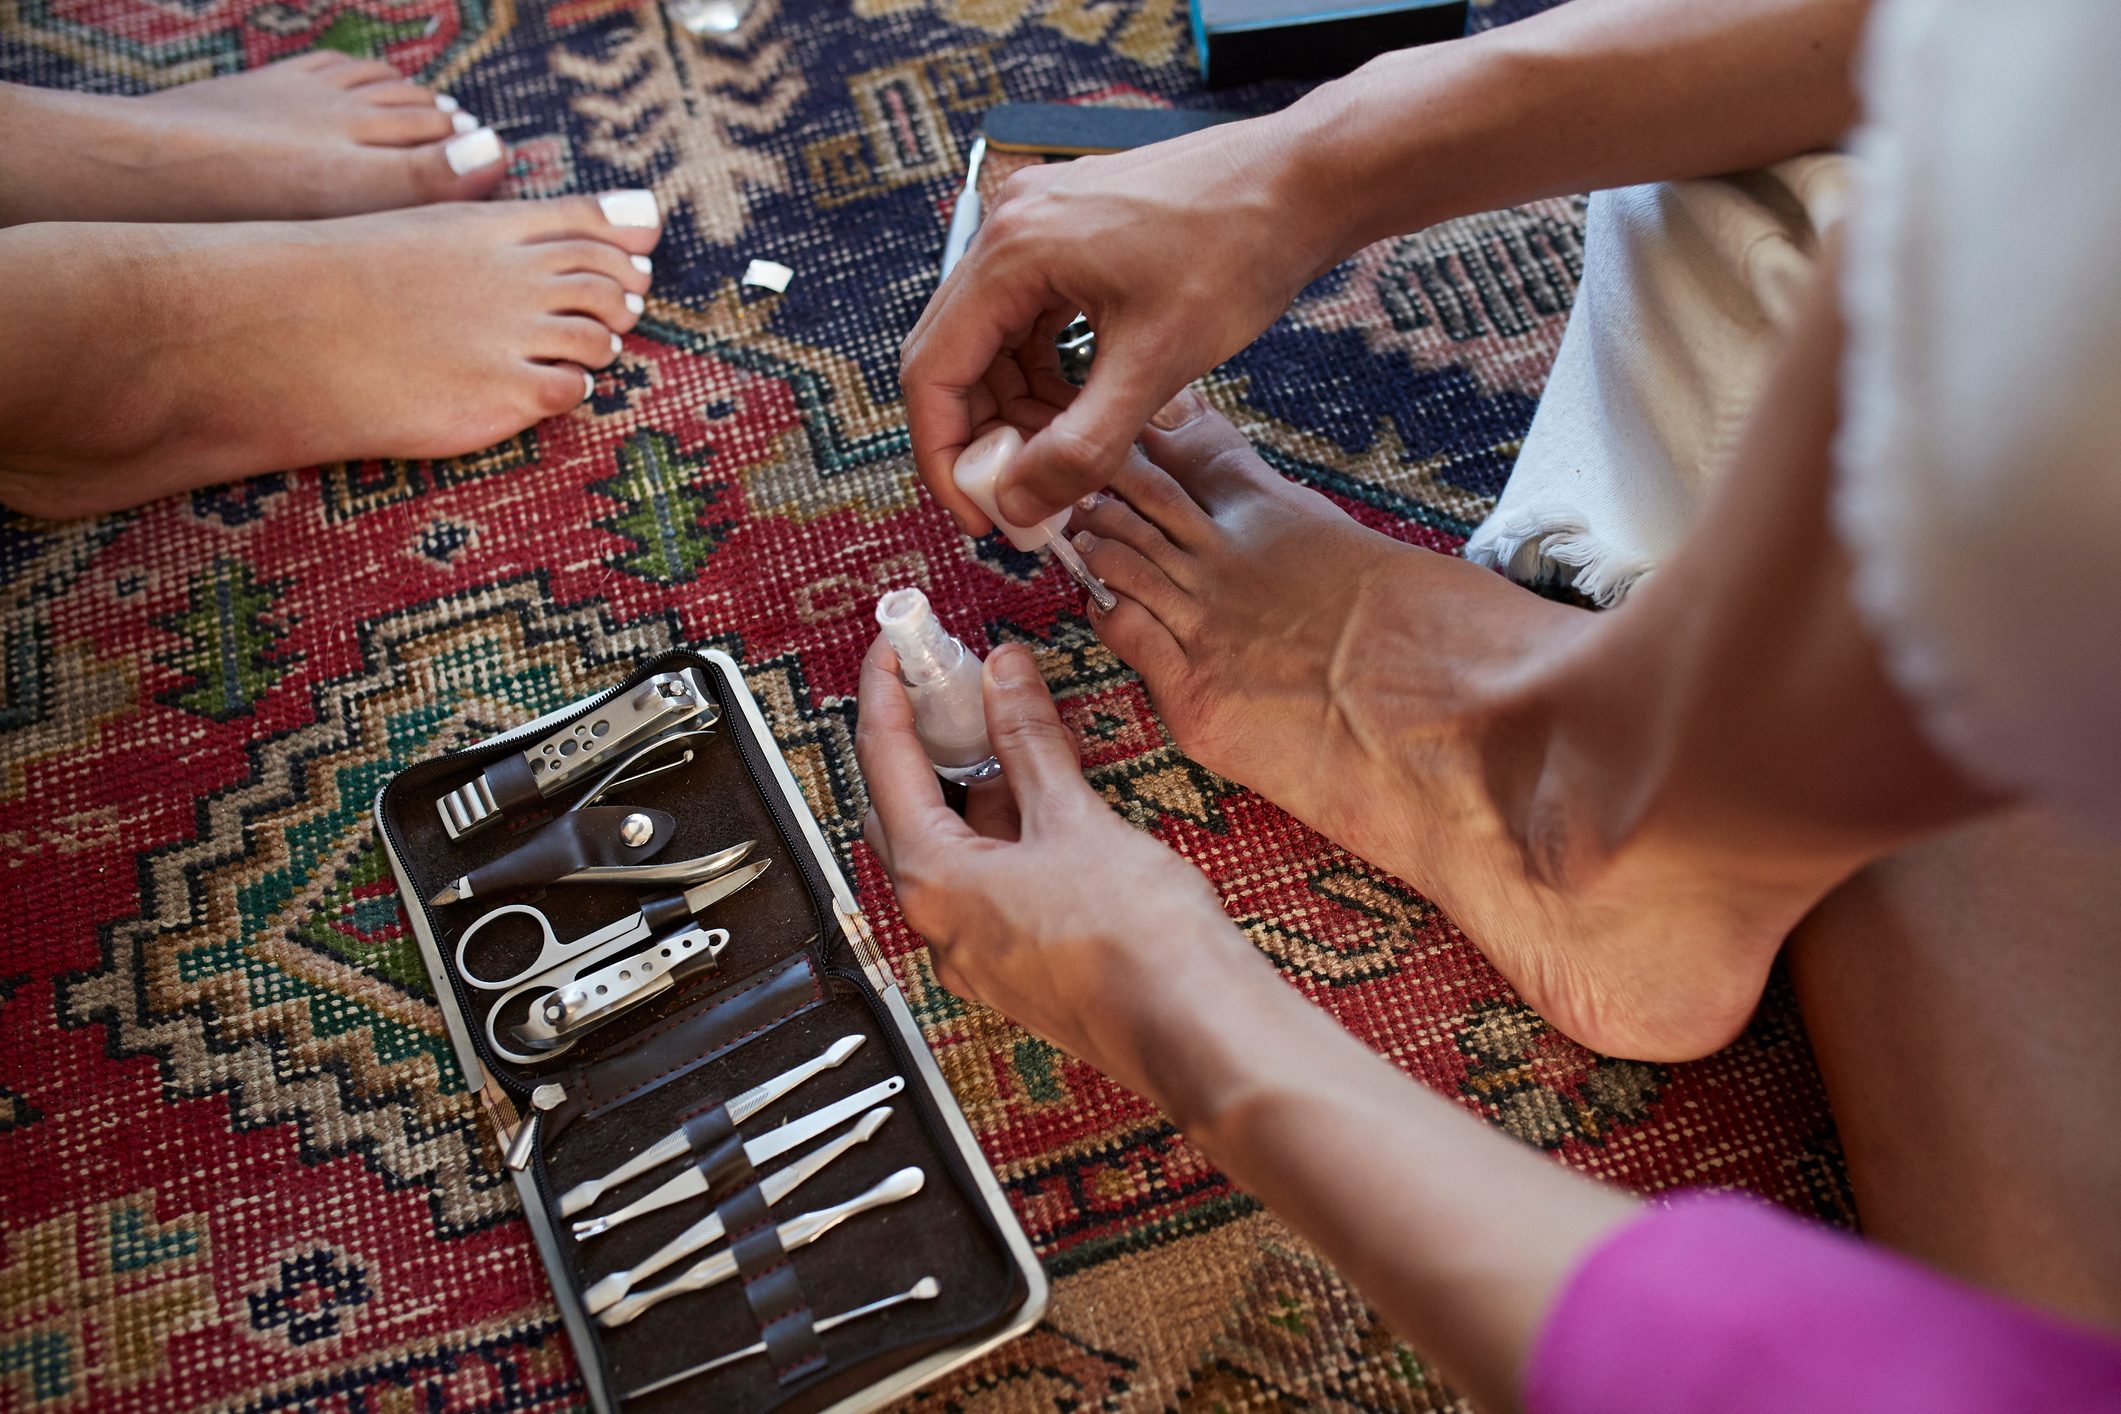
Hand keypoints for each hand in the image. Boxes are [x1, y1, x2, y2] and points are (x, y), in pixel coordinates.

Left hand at [856, 635, 1257, 1091]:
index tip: (895, 647)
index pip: (883, 764)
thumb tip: (1002, 679)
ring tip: (1015, 726)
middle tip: (951, 684)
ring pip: (956, 847)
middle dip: (926, 740)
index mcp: (932, 882)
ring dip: (977, 783)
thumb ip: (1029, 740)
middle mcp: (941, 925)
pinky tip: (1049, 793)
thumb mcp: (1074, 817)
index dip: (887, 693)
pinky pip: (993, 880)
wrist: (1195, 1029)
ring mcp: (981, 951)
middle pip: (906, 808)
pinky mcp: (1021, 965)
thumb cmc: (1135, 943)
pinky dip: (1008, 827)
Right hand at [900, 114, 1342, 533]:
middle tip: (1023, 497)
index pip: (933, 373)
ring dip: (1016, 408)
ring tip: (1064, 457)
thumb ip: (1080, 444)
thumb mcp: (1157, 365)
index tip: (979, 514)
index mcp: (1012, 253)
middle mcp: (1008, 227)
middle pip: (954, 357)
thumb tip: (1018, 503)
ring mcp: (1036, 225)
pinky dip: (1043, 372)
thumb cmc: (1238, 251)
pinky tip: (1082, 406)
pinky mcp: (1068, 233)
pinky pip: (1028, 318)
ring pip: (991, 341)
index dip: (945, 456)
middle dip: (981, 437)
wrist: (1301, 182)